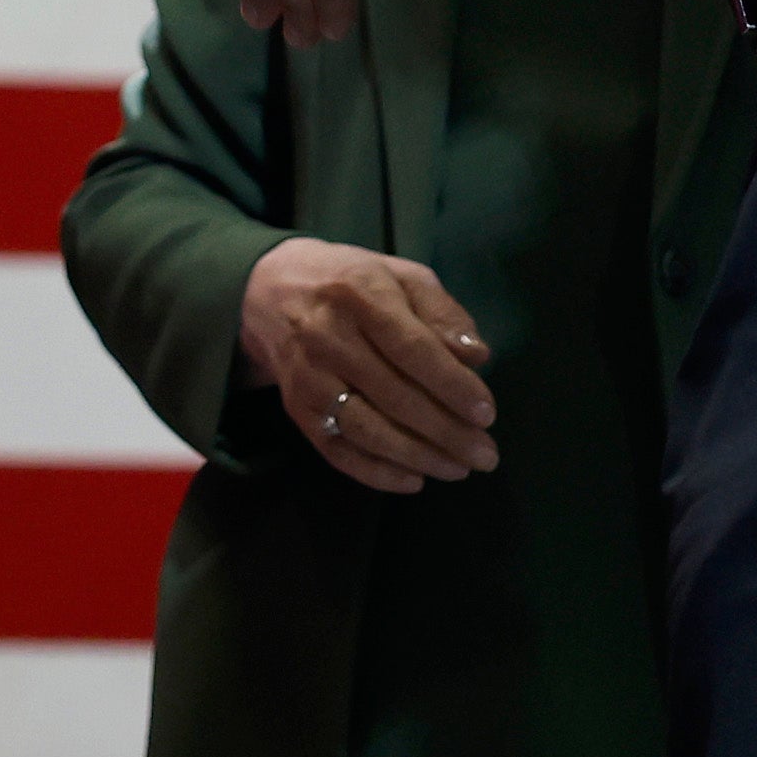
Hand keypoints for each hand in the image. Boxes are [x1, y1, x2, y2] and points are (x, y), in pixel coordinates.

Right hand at [238, 238, 494, 493]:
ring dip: (418, 457)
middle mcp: (328, 337)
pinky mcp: (297, 410)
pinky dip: (377, 473)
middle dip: (447, 432)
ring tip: (458, 469)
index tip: (486, 413)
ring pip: (367, 429)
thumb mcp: (400, 276)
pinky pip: (338, 451)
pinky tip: (414, 480)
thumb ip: (442, 311)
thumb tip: (476, 355)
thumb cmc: (351, 283)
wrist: (269, 293)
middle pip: (395, 396)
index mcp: (360, 294)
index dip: (452, 385)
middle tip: (485, 454)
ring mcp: (308, 378)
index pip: (412, 348)